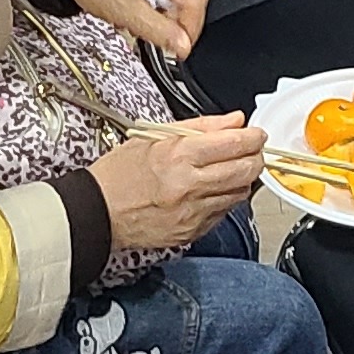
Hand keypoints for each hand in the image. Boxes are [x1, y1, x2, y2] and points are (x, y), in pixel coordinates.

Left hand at [52, 0, 208, 58]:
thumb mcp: (124, 13)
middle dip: (178, 22)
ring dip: (169, 11)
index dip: (190, 29)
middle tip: (161, 39)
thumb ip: (158, 32)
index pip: (195, 0)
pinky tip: (146, 6)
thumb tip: (181, 45)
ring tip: (146, 20)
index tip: (180, 48)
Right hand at [86, 119, 267, 256]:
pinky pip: (222, 213)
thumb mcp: (155, 137)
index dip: (253, 137)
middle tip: (253, 150)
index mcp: (179, 156)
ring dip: (242, 179)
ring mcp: (192, 212)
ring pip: (239, 193)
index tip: (256, 134)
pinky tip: (212, 190)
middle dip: (256, 157)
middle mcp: (189, 185)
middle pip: (245, 170)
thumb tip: (234, 121)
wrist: (97, 213)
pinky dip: (225, 199)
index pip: (234, 144)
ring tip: (230, 169)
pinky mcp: (191, 232)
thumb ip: (201, 126)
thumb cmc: (119, 174)